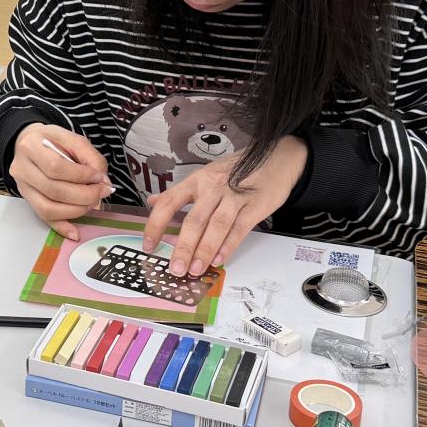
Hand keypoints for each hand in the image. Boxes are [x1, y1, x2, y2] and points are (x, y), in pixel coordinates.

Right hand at [9, 123, 112, 240]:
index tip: (99, 177)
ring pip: (47, 208)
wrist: (28, 143)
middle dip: (83, 195)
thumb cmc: (51, 141)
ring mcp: (22, 187)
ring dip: (75, 210)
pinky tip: (75, 232)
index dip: (81, 176)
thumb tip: (103, 182)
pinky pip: (44, 218)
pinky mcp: (28, 201)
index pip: (56, 167)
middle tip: (101, 192)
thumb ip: (90, 157)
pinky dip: (61, 227)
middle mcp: (22, 169)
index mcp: (31, 146)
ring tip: (92, 203)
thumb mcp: (72, 139)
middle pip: (53, 190)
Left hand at [143, 135, 308, 276]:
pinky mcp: (254, 207)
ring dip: (204, 250)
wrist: (278, 157)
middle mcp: (213, 188)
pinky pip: (239, 229)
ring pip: (216, 226)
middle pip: (194, 219)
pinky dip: (228, 246)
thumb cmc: (239, 168)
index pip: (169, 202)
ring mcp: (234, 197)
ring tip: (194, 269)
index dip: (156, 224)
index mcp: (197, 180)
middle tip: (175, 268)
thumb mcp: (205, 174)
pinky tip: (219, 260)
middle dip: (183, 247)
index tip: (149, 245)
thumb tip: (153, 202)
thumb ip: (179, 192)